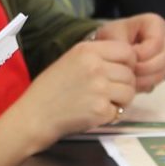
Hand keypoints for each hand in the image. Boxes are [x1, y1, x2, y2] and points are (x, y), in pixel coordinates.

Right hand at [16, 36, 136, 138]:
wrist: (35, 115)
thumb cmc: (50, 89)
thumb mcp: (71, 60)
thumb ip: (97, 56)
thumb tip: (128, 60)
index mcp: (87, 50)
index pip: (127, 51)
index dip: (128, 63)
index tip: (120, 71)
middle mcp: (95, 67)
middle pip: (130, 74)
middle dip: (124, 84)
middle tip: (108, 92)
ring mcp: (99, 89)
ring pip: (129, 92)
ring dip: (121, 100)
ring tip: (102, 102)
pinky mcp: (100, 110)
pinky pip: (119, 111)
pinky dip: (110, 115)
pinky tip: (94, 113)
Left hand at [93, 15, 164, 91]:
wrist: (107, 51)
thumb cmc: (110, 38)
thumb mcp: (111, 35)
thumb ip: (123, 44)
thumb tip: (134, 59)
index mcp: (155, 24)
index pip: (156, 42)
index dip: (142, 53)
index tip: (127, 57)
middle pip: (163, 59)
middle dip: (143, 69)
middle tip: (127, 71)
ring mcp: (164, 56)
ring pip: (161, 72)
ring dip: (143, 79)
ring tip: (126, 78)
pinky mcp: (160, 70)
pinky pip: (157, 81)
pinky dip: (143, 84)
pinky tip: (131, 82)